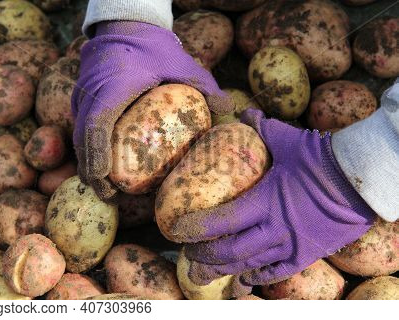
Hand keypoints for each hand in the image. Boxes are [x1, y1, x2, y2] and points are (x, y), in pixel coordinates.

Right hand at [71, 21, 232, 198]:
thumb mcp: (180, 62)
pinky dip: (88, 148)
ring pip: (78, 136)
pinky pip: (80, 127)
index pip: (96, 127)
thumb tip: (228, 110)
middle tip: (108, 195)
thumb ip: (204, 85)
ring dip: (88, 162)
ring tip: (104, 187)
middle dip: (91, 171)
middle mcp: (90, 95)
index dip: (97, 156)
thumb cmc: (150, 45)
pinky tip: (102, 163)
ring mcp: (82, 96)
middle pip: (82, 139)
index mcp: (112, 89)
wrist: (123, 23)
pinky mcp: (81, 97)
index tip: (104, 180)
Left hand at [174, 109, 374, 285]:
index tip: (175, 231)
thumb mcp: (288, 140)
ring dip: (224, 271)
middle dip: (204, 257)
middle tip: (188, 258)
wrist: (360, 181)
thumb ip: (262, 127)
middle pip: (230, 251)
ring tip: (202, 275)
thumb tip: (243, 113)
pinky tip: (245, 281)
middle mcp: (273, 228)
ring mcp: (290, 244)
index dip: (195, 228)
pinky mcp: (306, 254)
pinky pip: (279, 273)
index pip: (220, 221)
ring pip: (249, 265)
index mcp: (263, 201)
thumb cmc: (321, 159)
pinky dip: (260, 278)